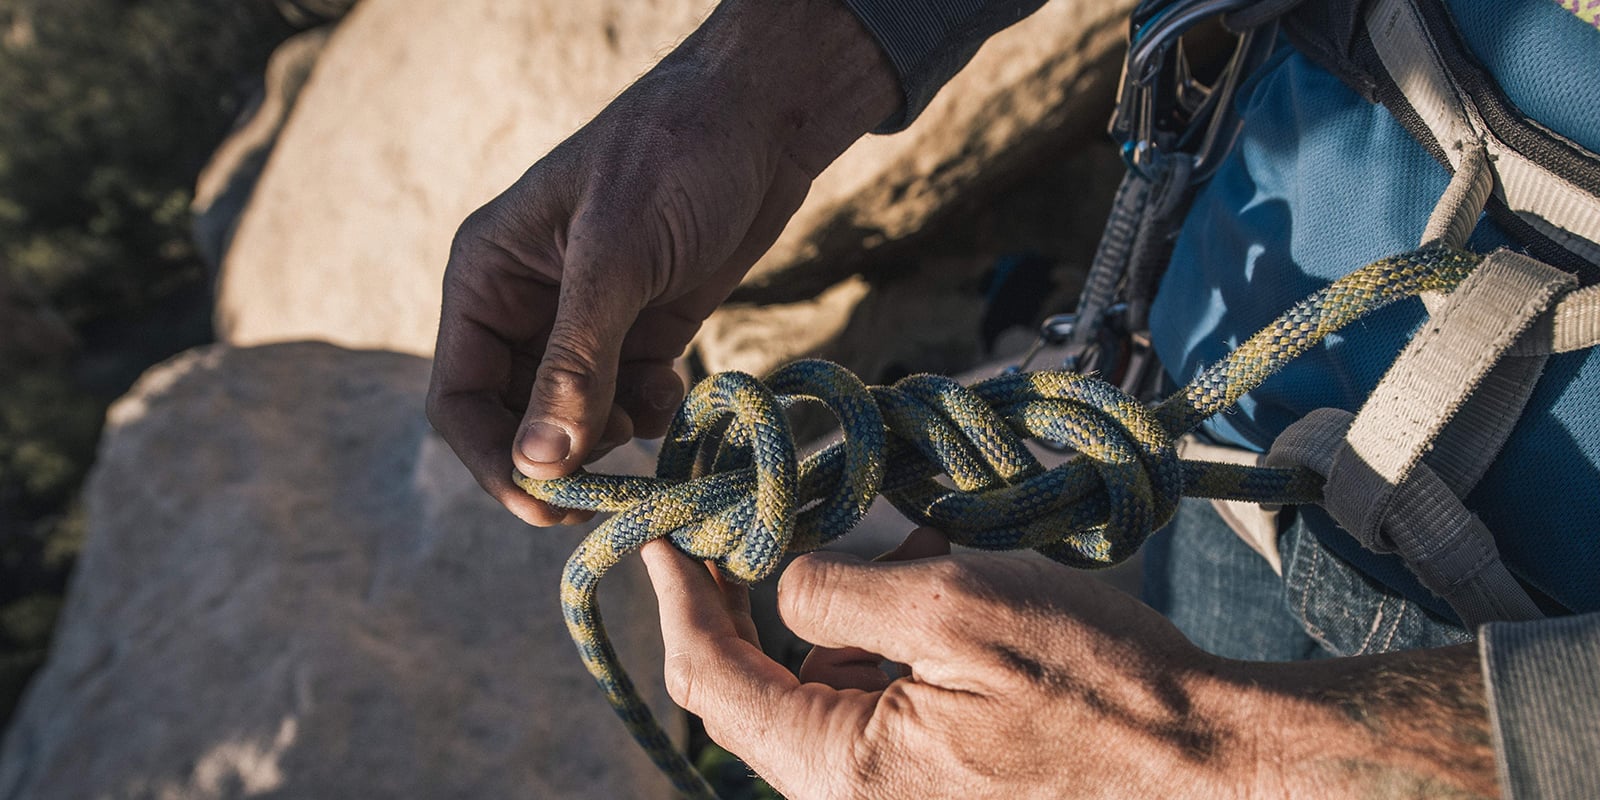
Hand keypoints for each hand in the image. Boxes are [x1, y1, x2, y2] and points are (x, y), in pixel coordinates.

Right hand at [426, 0, 898, 524]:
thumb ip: (576, 363)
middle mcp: (526, 306)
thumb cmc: (675, 160)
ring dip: (609, 436)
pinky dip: (651, 412)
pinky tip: (680, 389)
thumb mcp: (617, 260)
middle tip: (606, 490)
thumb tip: (539, 464)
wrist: (762, 118)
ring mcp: (587, 322)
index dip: (493, 462)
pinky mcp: (645, 330)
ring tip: (648, 408)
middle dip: (557, 458)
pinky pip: (629, 401)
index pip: (459, 399)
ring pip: (576, 420)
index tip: (544, 504)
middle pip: (515, 421)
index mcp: (487, 278)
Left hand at [643, 529, 1499, 799]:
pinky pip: (867, 703)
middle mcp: (849, 798)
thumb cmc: (1094, 685)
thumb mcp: (955, 608)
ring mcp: (890, 794)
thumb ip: (837, 591)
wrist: (1207, 762)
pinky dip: (873, 636)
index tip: (665, 527)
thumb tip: (777, 577)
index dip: (677, 593)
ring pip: (808, 689)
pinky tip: (918, 574)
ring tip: (858, 530)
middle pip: (748, 687)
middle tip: (747, 512)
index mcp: (839, 768)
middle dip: (741, 593)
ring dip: (817, 607)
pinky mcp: (929, 782)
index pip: (711, 676)